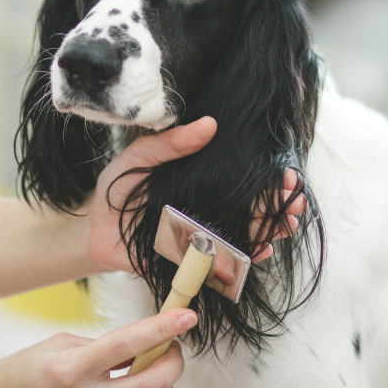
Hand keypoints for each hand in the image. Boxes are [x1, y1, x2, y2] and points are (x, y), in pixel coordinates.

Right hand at [0, 309, 197, 387]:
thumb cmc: (28, 371)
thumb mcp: (62, 345)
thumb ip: (105, 346)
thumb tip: (146, 344)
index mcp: (69, 368)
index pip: (125, 344)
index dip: (161, 328)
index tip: (187, 315)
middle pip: (150, 385)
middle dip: (173, 362)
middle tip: (172, 346)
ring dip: (163, 381)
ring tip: (150, 366)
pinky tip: (136, 385)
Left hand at [86, 117, 306, 272]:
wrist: (92, 227)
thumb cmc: (117, 185)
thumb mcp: (141, 155)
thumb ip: (172, 142)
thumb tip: (210, 124)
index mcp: (204, 181)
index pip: (246, 179)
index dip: (271, 179)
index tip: (287, 175)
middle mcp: (210, 207)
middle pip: (255, 208)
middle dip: (281, 206)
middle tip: (295, 202)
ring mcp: (205, 235)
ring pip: (247, 234)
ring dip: (272, 231)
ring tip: (287, 224)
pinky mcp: (194, 260)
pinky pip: (225, 262)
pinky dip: (245, 259)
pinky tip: (259, 251)